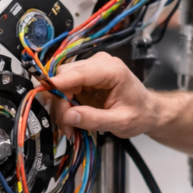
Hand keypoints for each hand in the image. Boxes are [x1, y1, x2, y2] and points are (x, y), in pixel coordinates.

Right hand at [40, 52, 165, 138]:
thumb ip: (95, 119)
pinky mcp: (85, 79)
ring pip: (61, 83)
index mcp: (112, 69)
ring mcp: (91, 70)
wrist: (148, 112)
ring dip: (61, 107)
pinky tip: (71, 121)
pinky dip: (64, 106)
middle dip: (60, 102)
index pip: (79, 72)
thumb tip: (69, 116)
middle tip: (66, 127)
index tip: (43, 94)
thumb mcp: (121, 122)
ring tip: (70, 128)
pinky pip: (65, 89)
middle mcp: (99, 64)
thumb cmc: (140, 114)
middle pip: (65, 76)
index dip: (58, 83)